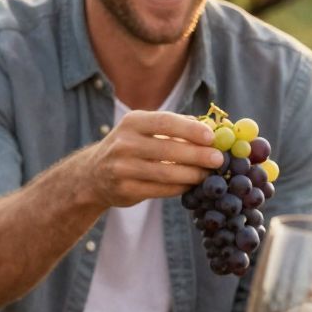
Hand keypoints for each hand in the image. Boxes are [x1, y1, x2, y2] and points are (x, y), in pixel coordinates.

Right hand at [78, 112, 220, 208]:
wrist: (93, 174)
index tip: (211, 137)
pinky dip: (180, 187)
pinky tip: (192, 185)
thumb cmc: (129, 147)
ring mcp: (122, 168)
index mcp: (132, 122)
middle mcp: (124, 143)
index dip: (190, 129)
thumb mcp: (142, 129)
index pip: (165, 122)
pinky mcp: (125, 190)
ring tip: (209, 174)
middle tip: (218, 159)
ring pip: (166, 172)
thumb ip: (173, 126)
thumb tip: (212, 128)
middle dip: (197, 154)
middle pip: (168, 148)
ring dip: (192, 174)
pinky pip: (160, 190)